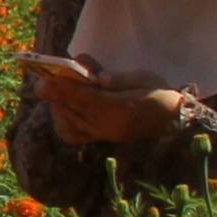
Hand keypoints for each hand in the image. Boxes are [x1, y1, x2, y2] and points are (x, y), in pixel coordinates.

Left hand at [32, 57, 199, 146]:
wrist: (173, 119)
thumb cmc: (159, 92)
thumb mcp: (144, 78)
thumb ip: (119, 78)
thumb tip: (99, 78)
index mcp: (123, 109)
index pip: (86, 99)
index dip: (62, 90)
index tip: (43, 82)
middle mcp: (109, 126)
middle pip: (73, 111)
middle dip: (56, 95)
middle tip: (46, 79)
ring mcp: (104, 135)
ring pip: (69, 124)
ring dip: (59, 106)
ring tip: (57, 90)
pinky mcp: (101, 138)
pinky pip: (73, 133)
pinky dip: (63, 119)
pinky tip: (64, 106)